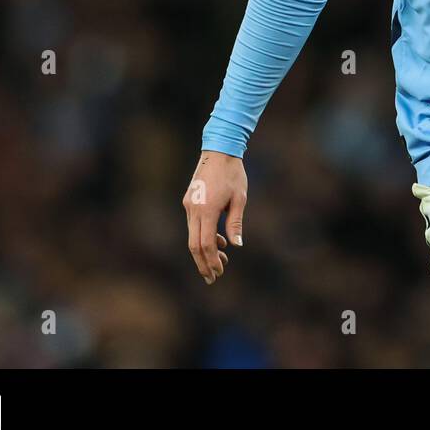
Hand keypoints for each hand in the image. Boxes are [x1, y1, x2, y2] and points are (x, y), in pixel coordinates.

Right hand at [183, 150, 247, 284]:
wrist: (219, 150)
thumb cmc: (233, 173)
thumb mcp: (240, 198)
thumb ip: (235, 223)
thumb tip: (236, 245)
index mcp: (206, 210)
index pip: (206, 244)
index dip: (211, 261)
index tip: (219, 273)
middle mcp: (193, 209)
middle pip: (194, 245)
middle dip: (203, 263)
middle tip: (213, 278)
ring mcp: (189, 205)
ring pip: (192, 236)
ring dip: (204, 251)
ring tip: (220, 261)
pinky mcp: (189, 200)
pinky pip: (193, 225)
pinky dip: (203, 236)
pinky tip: (218, 241)